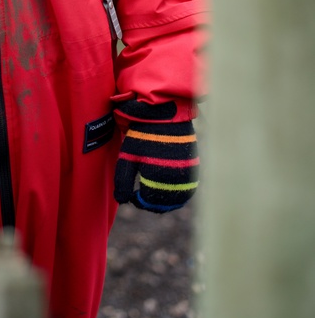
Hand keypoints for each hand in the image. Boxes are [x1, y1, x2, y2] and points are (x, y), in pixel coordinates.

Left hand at [114, 98, 197, 212]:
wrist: (164, 114)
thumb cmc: (143, 135)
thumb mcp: (127, 157)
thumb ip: (123, 180)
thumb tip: (123, 201)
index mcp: (157, 178)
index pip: (148, 202)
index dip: (138, 201)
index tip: (132, 195)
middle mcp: (175, 179)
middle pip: (165, 204)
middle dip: (152, 203)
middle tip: (142, 196)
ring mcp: (187, 174)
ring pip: (179, 199)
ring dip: (168, 200)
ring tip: (155, 193)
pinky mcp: (194, 166)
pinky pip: (189, 188)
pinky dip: (180, 192)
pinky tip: (169, 186)